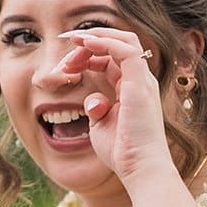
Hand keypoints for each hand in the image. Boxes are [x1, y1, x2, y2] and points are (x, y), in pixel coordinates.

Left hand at [52, 28, 172, 182]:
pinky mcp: (140, 84)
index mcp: (131, 88)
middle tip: (64, 55)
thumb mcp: (101, 125)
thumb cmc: (122, 151)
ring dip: (95, 38)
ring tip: (72, 44)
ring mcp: (142, 80)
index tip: (64, 65)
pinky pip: (126, 50)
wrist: (139, 167)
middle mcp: (139, 80)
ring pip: (124, 40)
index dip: (87, 55)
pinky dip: (105, 42)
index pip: (111, 58)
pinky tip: (84, 44)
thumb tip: (90, 102)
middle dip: (88, 44)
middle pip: (115, 46)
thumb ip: (96, 108)